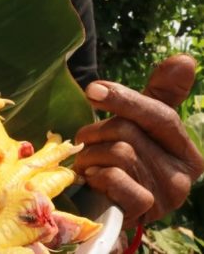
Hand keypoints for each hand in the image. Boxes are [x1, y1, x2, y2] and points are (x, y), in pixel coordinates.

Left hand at [72, 54, 203, 227]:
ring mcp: (166, 197)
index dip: (123, 99)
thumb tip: (186, 60)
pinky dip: (97, 176)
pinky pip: (115, 179)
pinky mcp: (145, 211)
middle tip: (86, 144)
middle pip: (128, 131)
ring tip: (88, 165)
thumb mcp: (143, 127)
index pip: (158, 114)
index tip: (92, 89)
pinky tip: (94, 181)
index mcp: (186, 151)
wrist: (109, 211)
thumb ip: (161, 96)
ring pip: (117, 153)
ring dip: (90, 156)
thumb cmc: (127, 162)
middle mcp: (183, 175)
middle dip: (96, 134)